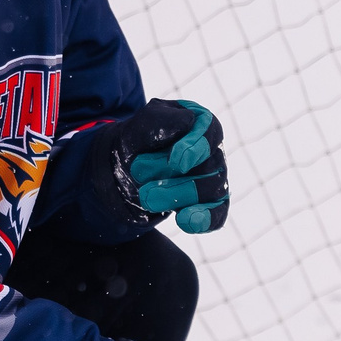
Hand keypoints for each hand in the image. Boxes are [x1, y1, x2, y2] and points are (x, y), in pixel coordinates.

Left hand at [83, 99, 228, 234]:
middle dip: (175, 175)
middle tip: (139, 175)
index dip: (197, 146)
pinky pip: (216, 215)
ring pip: (210, 192)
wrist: (124, 165)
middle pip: (209, 166)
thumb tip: (188, 123)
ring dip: (176, 197)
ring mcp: (213, 180)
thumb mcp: (141, 123)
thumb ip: (161, 119)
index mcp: (201, 123)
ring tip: (146, 197)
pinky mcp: (208, 205)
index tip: (177, 161)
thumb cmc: (139, 138)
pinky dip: (204, 219)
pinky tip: (186, 221)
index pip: (211, 131)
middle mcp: (213, 152)